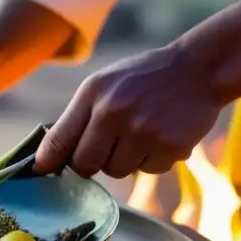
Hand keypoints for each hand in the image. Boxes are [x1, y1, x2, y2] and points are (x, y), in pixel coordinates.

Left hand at [34, 44, 222, 177]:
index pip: (58, 139)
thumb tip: (48, 156)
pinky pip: (149, 170)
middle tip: (110, 145)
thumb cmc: (143, 79)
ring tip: (142, 133)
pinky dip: (154, 159)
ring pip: (117, 171)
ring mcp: (143, 131)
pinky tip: (163, 135)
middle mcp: (114, 113)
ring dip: (126, 160)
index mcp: (93, 94)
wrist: (199, 69)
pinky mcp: (170, 146)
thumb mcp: (104, 84)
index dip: (46, 161)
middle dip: (93, 162)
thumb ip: (78, 117)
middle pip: (85, 165)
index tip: (41, 171)